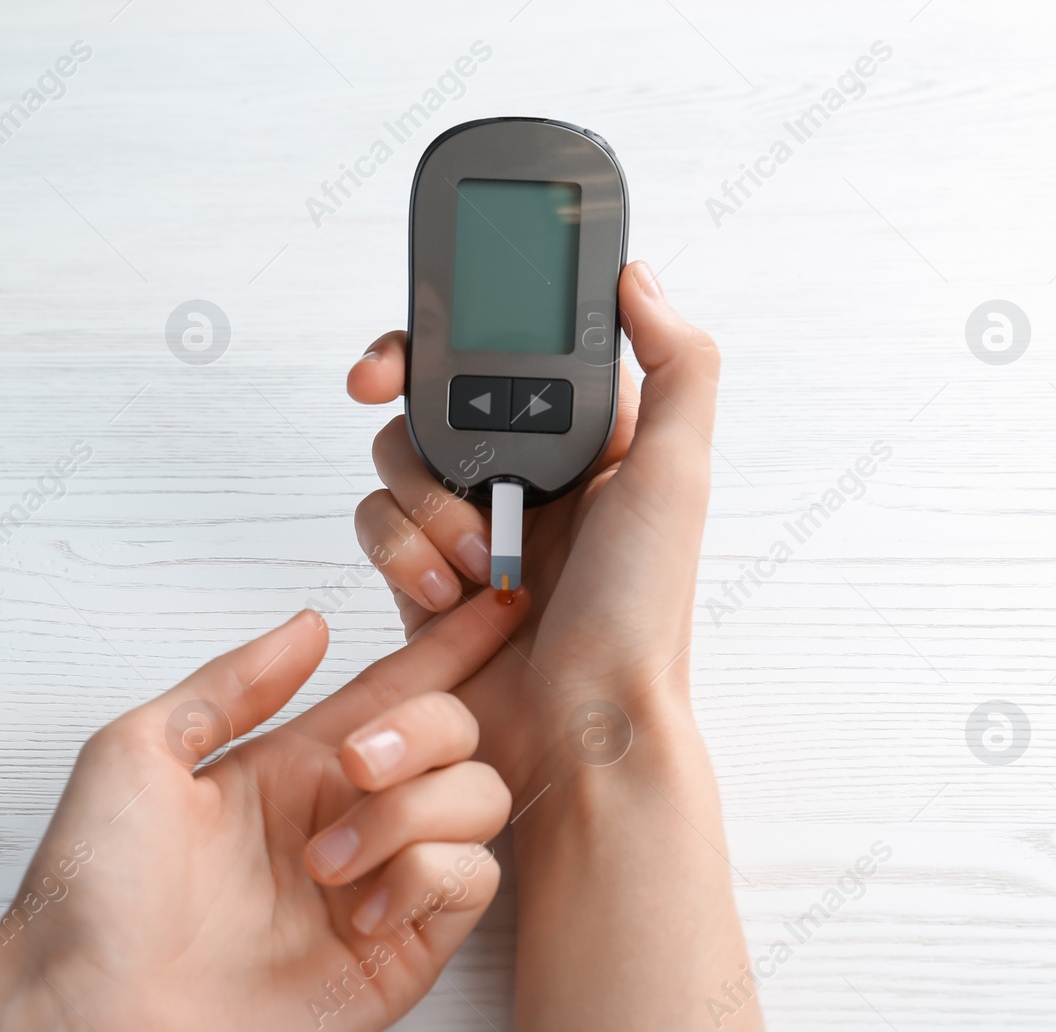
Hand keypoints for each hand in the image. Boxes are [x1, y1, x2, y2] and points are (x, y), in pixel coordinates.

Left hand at [0, 590, 529, 1031]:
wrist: (87, 1012)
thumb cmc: (92, 892)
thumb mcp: (138, 753)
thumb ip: (232, 684)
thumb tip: (310, 625)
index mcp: (294, 765)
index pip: (396, 688)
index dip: (451, 644)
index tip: (499, 602)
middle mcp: (348, 817)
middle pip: (456, 734)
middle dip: (425, 727)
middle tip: (357, 761)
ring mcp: (378, 885)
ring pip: (477, 801)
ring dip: (410, 812)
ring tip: (326, 861)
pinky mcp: (398, 953)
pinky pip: (473, 882)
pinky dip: (428, 875)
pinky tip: (360, 907)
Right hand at [346, 261, 719, 796]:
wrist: (584, 734)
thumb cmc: (640, 614)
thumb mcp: (678, 475)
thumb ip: (677, 365)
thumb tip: (638, 274)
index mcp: (584, 437)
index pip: (506, 351)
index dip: (453, 328)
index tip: (418, 333)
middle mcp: (523, 473)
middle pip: (433, 395)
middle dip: (411, 405)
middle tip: (382, 394)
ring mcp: (468, 525)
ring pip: (395, 460)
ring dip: (422, 503)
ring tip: (475, 562)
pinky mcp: (423, 577)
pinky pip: (378, 528)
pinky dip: (399, 552)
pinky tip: (443, 592)